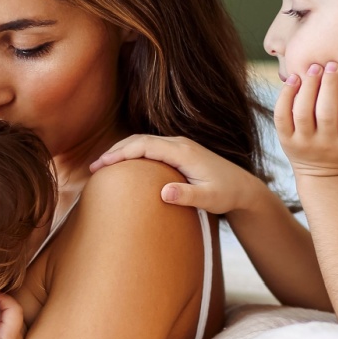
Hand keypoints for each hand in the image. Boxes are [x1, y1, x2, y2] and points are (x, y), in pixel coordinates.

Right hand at [90, 134, 266, 213]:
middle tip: (94, 167)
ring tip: (102, 166)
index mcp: (183, 152)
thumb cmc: (226, 194)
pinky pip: (151, 147)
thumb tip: (163, 192)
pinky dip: (133, 153)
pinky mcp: (180, 152)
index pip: (144, 145)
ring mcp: (180, 146)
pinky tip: (124, 166)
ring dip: (122, 150)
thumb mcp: (209, 199)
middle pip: (140, 139)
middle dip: (115, 150)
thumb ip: (187, 195)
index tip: (101, 166)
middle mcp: (180, 144)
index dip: (120, 154)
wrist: (244, 187)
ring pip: (144, 141)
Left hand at [276, 62, 337, 178]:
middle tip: (332, 65)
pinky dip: (285, 96)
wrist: (321, 174)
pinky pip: (282, 116)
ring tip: (314, 67)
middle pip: (326, 114)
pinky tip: (293, 79)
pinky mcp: (285, 139)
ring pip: (302, 112)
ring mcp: (303, 142)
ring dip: (308, 87)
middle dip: (329, 86)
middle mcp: (325, 144)